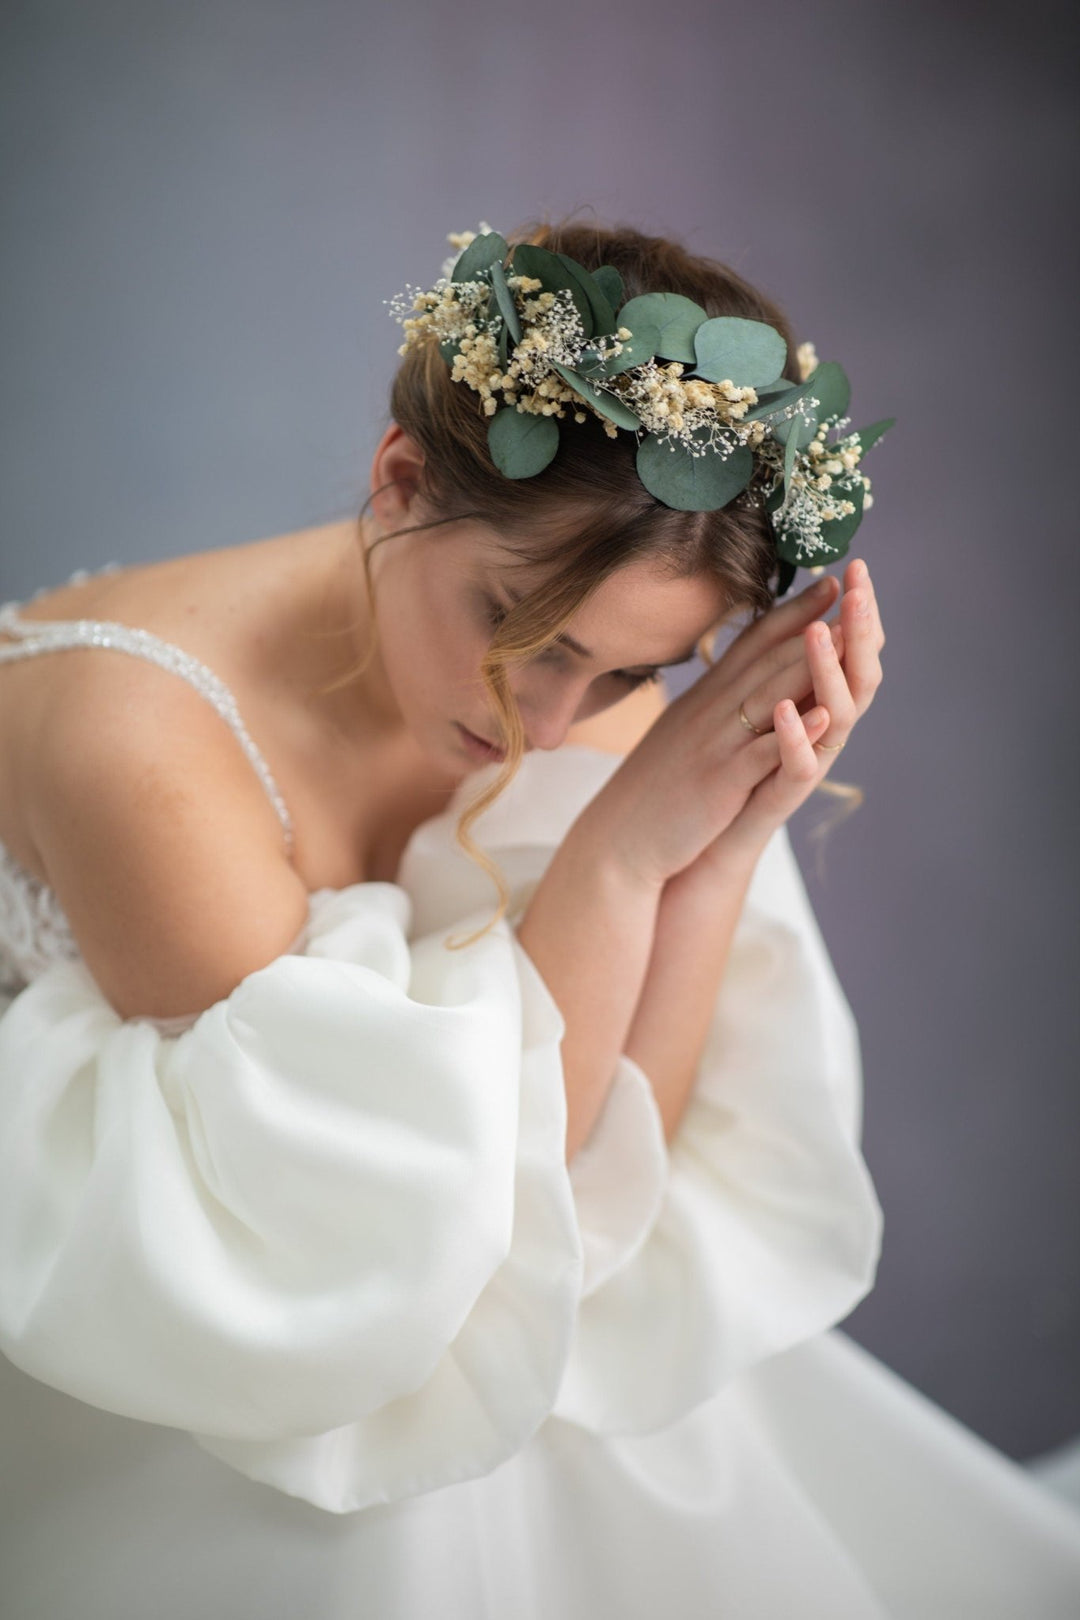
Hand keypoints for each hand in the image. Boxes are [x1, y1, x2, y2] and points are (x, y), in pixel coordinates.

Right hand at [581, 557, 882, 888]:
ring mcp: (716, 743)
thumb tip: (734, 684)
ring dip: (811, 663)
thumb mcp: (681, 734)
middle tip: (854, 589)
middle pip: (768, 657)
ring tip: (850, 635)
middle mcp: (710, 710)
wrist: (618, 840)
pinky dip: (795, 733)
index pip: (753, 643)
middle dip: (814, 623)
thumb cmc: (650, 789)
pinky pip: (763, 752)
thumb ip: (710, 706)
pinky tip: (825, 716)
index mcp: (704, 698)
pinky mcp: (720, 781)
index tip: (828, 582)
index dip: (792, 610)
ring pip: (770, 694)